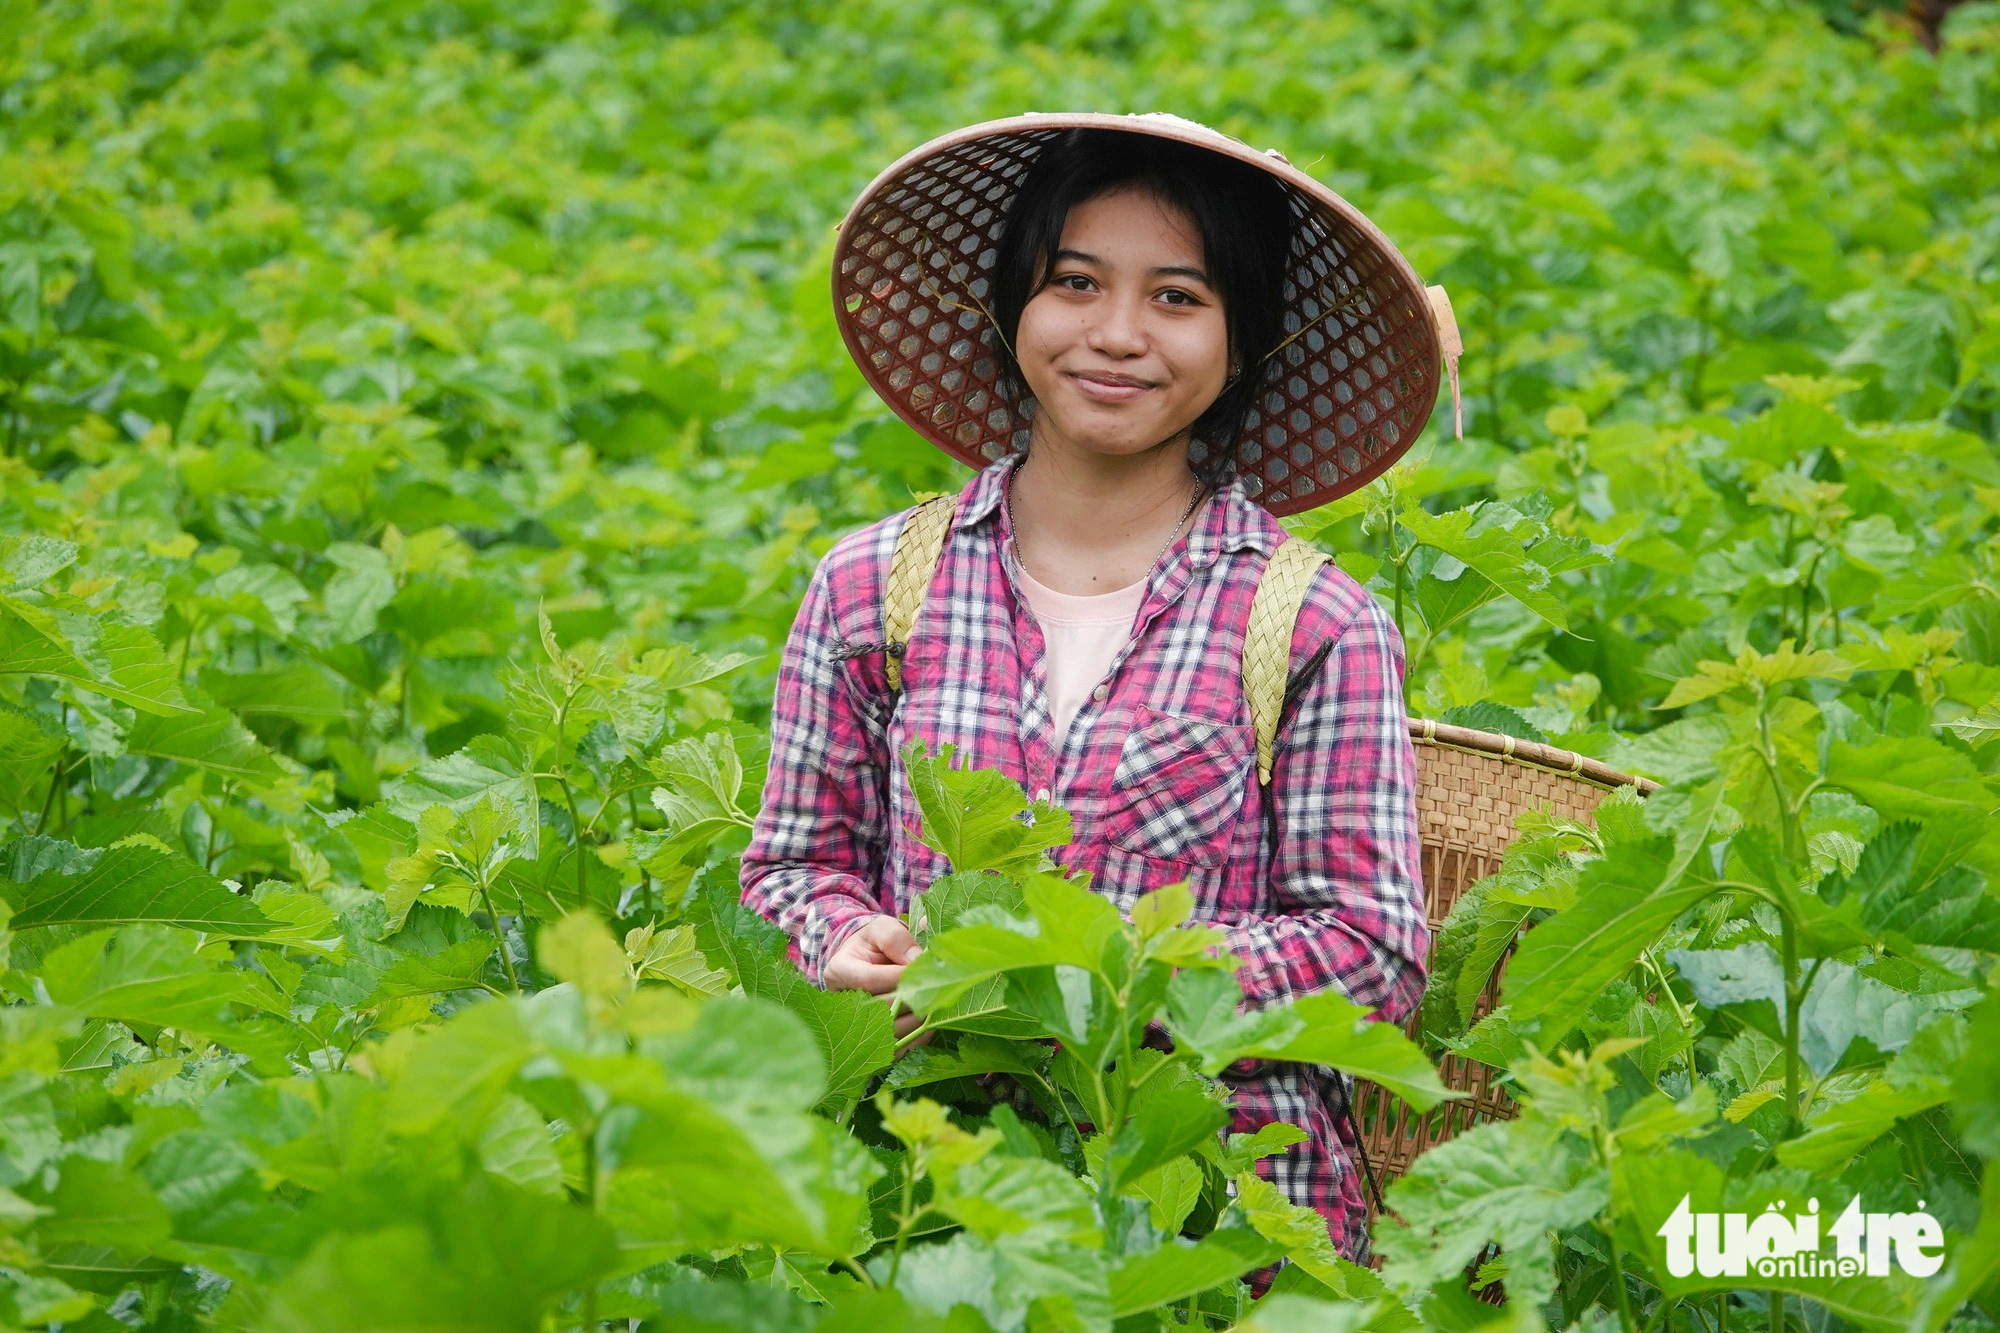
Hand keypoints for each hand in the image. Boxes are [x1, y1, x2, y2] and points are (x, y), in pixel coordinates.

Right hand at [824, 915, 932, 1046]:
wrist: (865, 962)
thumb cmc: (874, 943)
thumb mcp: (882, 929)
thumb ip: (897, 938)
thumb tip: (917, 960)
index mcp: (840, 971)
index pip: (870, 980)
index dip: (900, 977)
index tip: (925, 969)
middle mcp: (842, 1003)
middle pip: (881, 1009)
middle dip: (913, 999)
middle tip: (940, 988)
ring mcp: (855, 1027)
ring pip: (891, 1032)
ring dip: (918, 1019)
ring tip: (938, 1002)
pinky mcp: (872, 1043)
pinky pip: (898, 1049)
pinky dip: (918, 1038)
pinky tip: (932, 1021)